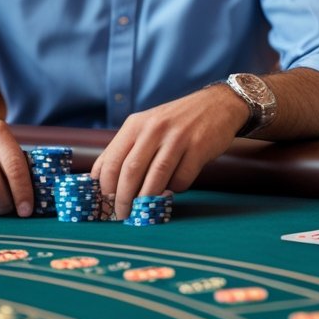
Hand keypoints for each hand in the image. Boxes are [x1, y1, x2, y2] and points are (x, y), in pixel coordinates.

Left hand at [92, 86, 246, 218]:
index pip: (112, 160)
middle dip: (123, 200)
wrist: (218, 104)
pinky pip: (181, 180)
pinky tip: (174, 185)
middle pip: (130, 172)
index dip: (106, 187)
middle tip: (122, 214)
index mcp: (136, 124)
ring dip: (146, 201)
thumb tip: (100, 178)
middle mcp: (154, 129)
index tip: (106, 202)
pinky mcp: (198, 148)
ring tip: (142, 211)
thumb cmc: (177, 121)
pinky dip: (174, 189)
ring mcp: (177, 138)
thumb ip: (126, 147)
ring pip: (155, 179)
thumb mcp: (147, 124)